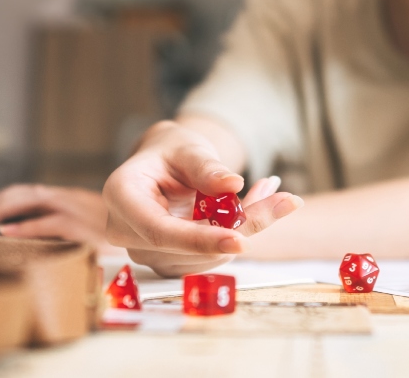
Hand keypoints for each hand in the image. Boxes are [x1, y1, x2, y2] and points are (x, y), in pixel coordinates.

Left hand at [0, 184, 114, 251]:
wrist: (149, 227)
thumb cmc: (114, 234)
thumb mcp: (80, 228)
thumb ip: (52, 229)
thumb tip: (15, 239)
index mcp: (60, 198)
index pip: (14, 196)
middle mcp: (63, 198)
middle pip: (14, 195)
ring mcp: (74, 208)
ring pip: (26, 200)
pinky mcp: (83, 224)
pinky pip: (50, 222)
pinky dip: (26, 227)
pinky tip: (4, 233)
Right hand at [102, 120, 302, 276]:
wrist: (165, 165)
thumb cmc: (171, 151)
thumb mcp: (188, 147)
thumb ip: (206, 167)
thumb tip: (232, 184)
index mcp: (122, 197)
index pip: (159, 232)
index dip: (201, 240)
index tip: (241, 241)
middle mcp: (127, 232)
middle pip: (190, 247)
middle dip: (242, 227)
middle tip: (286, 200)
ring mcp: (148, 253)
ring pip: (208, 256)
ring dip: (246, 228)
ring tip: (270, 193)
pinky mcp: (171, 262)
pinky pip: (213, 256)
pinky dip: (240, 234)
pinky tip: (255, 207)